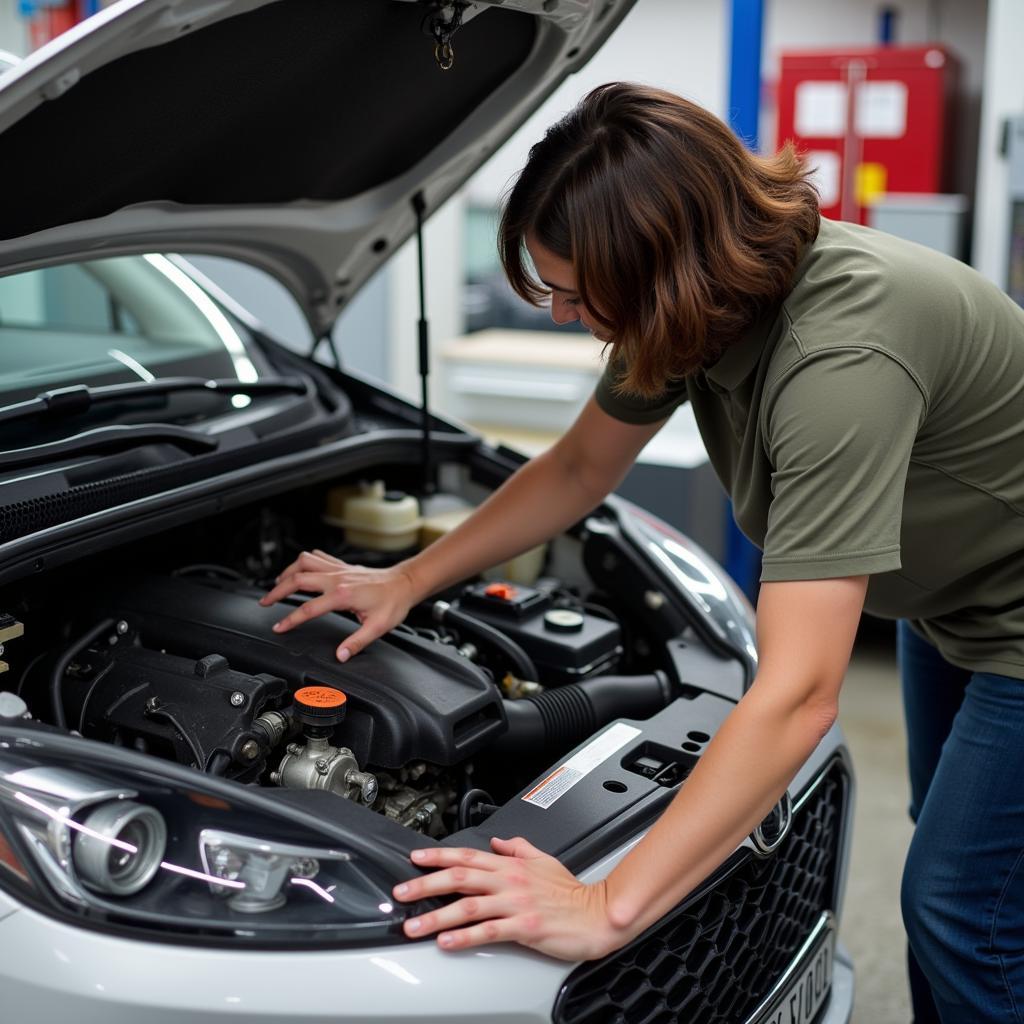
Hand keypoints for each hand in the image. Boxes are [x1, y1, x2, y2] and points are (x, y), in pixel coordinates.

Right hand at [258, 549, 417, 661]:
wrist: (406, 582)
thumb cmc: (394, 602)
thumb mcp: (378, 627)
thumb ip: (357, 642)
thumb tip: (341, 656)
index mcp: (342, 595)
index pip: (308, 608)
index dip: (290, 620)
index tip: (279, 627)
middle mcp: (337, 578)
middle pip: (297, 579)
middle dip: (277, 590)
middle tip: (265, 602)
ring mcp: (338, 569)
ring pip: (304, 562)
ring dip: (288, 571)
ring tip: (277, 584)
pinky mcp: (342, 565)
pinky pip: (317, 556)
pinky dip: (304, 561)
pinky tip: (300, 569)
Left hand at [391, 837, 625, 960]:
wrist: (596, 915)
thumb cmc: (571, 892)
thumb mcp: (544, 859)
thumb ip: (518, 848)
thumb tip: (497, 842)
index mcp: (511, 865)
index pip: (467, 856)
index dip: (438, 856)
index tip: (415, 858)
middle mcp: (509, 881)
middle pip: (460, 878)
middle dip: (426, 885)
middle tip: (401, 892)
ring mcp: (515, 904)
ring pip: (468, 906)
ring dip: (437, 917)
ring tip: (414, 926)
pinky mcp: (524, 928)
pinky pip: (488, 931)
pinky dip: (465, 937)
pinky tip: (446, 943)